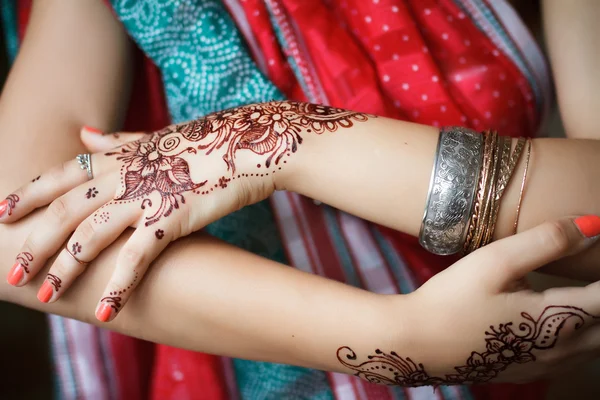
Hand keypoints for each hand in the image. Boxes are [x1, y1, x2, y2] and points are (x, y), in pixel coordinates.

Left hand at [0, 101, 368, 320]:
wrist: (248, 143)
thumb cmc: (205, 143)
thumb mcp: (154, 139)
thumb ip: (117, 141)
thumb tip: (84, 134)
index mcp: (119, 156)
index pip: (62, 174)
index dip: (29, 193)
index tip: (1, 213)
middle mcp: (124, 175)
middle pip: (66, 210)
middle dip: (36, 242)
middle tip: (13, 273)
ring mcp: (146, 196)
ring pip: (91, 234)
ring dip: (66, 267)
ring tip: (46, 294)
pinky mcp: (172, 217)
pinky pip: (137, 255)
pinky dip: (119, 283)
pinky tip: (104, 310)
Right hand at [338, 216, 599, 384]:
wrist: (415, 344)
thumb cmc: (450, 300)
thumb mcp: (494, 262)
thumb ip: (545, 242)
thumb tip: (592, 225)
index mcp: (558, 317)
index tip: (599, 248)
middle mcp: (560, 349)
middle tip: (591, 271)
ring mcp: (544, 366)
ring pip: (593, 346)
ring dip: (595, 319)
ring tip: (582, 293)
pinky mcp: (527, 373)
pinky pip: (572, 359)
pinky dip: (580, 337)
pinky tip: (560, 323)